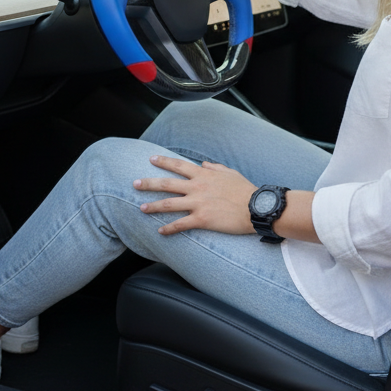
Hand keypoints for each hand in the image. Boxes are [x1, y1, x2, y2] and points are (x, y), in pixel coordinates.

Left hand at [134, 153, 256, 235]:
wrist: (255, 207)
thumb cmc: (245, 190)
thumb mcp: (230, 173)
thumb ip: (215, 167)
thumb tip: (203, 163)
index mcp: (203, 175)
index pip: (178, 166)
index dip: (163, 162)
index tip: (151, 159)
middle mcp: (197, 187)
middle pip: (167, 184)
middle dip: (148, 183)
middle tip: (134, 183)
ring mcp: (198, 204)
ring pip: (169, 204)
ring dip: (153, 206)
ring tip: (141, 208)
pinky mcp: (201, 219)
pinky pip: (180, 224)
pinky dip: (168, 228)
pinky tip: (160, 231)